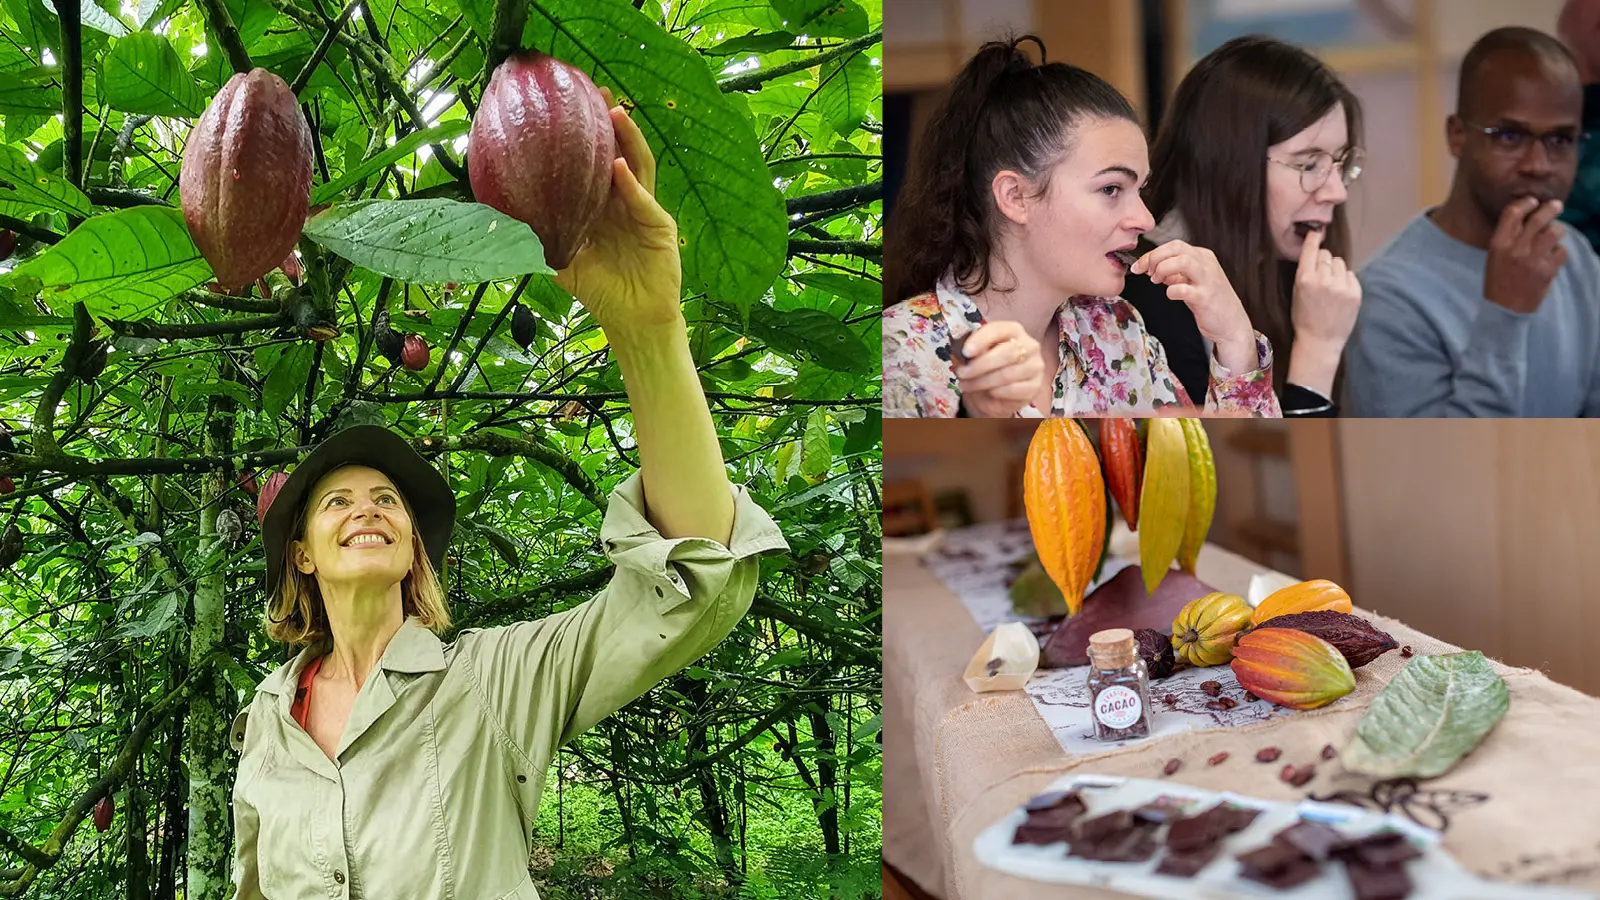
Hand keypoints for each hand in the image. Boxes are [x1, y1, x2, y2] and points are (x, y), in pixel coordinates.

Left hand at [553, 88, 681, 338]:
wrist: (633, 320)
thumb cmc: (599, 291)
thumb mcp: (559, 259)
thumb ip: (534, 237)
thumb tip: (492, 217)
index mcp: (603, 205)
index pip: (595, 160)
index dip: (587, 133)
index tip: (570, 104)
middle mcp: (626, 200)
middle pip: (620, 151)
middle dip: (611, 121)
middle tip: (596, 91)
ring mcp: (645, 210)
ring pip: (639, 165)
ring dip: (628, 139)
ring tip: (615, 112)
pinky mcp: (660, 226)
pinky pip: (644, 201)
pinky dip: (632, 185)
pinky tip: (618, 168)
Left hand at [954, 321, 1045, 416]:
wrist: (991, 395)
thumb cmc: (983, 369)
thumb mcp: (970, 357)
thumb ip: (965, 351)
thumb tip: (958, 349)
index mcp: (1013, 330)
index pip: (998, 330)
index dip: (981, 340)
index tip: (966, 352)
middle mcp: (1029, 345)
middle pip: (1006, 353)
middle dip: (980, 365)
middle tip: (962, 374)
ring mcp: (1035, 366)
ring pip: (1008, 374)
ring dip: (982, 382)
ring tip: (967, 385)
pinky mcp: (1035, 386)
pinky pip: (1014, 390)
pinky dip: (996, 392)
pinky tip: (988, 392)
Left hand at [1131, 240, 1256, 372]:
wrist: (1231, 324)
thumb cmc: (1212, 303)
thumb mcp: (1192, 282)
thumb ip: (1175, 273)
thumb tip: (1153, 268)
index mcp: (1202, 257)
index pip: (1174, 245)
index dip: (1152, 254)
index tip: (1140, 265)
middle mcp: (1206, 264)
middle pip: (1176, 248)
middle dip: (1154, 258)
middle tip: (1146, 272)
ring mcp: (1207, 280)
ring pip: (1182, 261)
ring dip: (1162, 269)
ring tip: (1156, 281)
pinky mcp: (1206, 297)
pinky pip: (1184, 289)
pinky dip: (1172, 291)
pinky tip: (1170, 295)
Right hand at [1288, 226, 1360, 395]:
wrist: (1319, 341)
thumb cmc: (1304, 318)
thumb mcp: (1296, 293)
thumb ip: (1306, 272)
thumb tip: (1317, 251)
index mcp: (1304, 279)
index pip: (1311, 249)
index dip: (1314, 239)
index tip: (1316, 231)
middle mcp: (1323, 280)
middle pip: (1326, 255)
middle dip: (1323, 262)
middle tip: (1321, 278)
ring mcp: (1340, 286)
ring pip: (1339, 263)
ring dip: (1335, 271)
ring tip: (1331, 288)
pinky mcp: (1354, 292)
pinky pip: (1350, 274)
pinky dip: (1345, 281)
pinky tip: (1340, 295)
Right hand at [1484, 197, 1567, 313]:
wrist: (1504, 310)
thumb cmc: (1498, 280)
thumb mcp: (1494, 256)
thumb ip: (1509, 236)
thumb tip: (1530, 216)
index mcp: (1498, 244)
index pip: (1513, 212)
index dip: (1526, 202)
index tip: (1533, 201)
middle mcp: (1516, 249)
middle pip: (1539, 218)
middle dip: (1551, 208)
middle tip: (1557, 206)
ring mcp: (1533, 260)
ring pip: (1554, 232)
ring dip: (1557, 230)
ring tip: (1554, 234)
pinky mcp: (1547, 271)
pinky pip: (1562, 251)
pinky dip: (1559, 252)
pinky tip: (1552, 257)